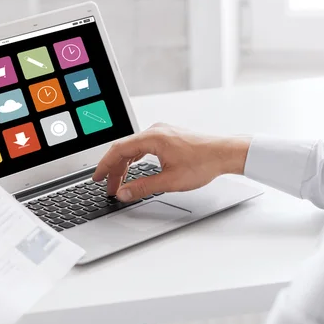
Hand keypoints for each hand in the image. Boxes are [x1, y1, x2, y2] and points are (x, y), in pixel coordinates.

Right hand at [92, 123, 251, 201]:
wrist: (225, 153)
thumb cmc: (203, 163)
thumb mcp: (170, 181)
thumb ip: (143, 187)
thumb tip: (124, 193)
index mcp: (152, 137)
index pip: (118, 150)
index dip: (105, 166)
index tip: (98, 178)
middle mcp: (155, 131)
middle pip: (124, 149)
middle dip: (114, 169)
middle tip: (109, 187)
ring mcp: (162, 132)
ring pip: (133, 148)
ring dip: (125, 165)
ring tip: (120, 182)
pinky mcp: (168, 136)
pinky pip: (143, 146)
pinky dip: (135, 159)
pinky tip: (134, 169)